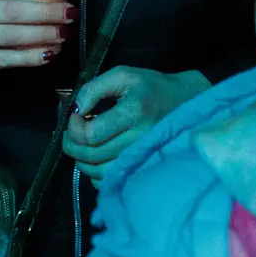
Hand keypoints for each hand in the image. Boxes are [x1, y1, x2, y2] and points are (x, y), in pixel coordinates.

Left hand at [62, 66, 208, 183]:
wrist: (186, 102)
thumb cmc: (151, 87)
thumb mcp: (122, 75)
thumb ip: (93, 89)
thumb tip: (74, 111)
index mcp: (134, 112)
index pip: (92, 134)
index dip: (74, 129)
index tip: (74, 117)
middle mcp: (140, 139)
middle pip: (93, 155)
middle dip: (72, 146)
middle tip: (70, 134)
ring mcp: (143, 157)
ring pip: (100, 172)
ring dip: (82, 160)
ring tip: (82, 145)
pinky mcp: (143, 167)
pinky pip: (111, 181)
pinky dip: (96, 173)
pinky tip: (96, 158)